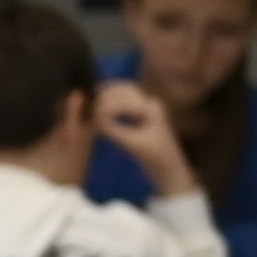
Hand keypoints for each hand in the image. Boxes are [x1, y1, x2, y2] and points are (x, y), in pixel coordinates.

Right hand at [92, 80, 198, 197]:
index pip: (124, 101)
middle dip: (107, 92)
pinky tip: (101, 107)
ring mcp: (149, 107)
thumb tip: (94, 120)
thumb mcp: (131, 144)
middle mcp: (151, 103)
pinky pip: (127, 102)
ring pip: (127, 93)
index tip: (90, 110)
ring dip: (110, 94)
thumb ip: (113, 130)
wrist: (168, 167)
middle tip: (89, 97)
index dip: (106, 105)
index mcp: (151, 108)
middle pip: (126, 89)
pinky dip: (113, 101)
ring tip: (92, 98)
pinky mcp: (144, 114)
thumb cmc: (153, 157)